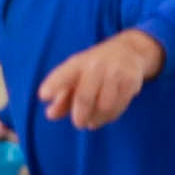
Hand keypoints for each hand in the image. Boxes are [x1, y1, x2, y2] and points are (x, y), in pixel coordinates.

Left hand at [36, 28, 162, 130]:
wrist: (129, 51)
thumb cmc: (94, 67)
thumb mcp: (76, 75)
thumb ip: (62, 96)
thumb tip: (50, 114)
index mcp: (78, 63)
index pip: (64, 74)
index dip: (53, 84)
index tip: (43, 95)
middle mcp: (96, 66)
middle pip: (84, 97)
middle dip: (79, 115)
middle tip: (78, 123)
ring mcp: (115, 73)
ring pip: (104, 106)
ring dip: (97, 119)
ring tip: (93, 120)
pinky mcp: (131, 82)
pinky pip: (118, 107)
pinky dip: (110, 117)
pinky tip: (107, 114)